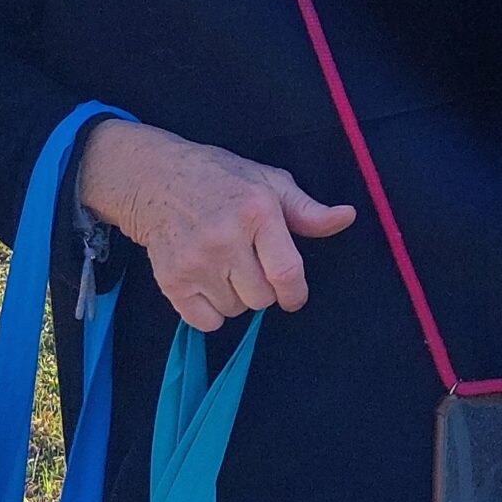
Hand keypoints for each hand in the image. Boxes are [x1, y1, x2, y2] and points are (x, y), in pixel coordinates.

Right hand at [75, 118, 355, 331]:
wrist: (155, 178)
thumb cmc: (221, 180)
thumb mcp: (269, 183)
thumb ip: (308, 210)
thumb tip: (347, 217)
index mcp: (256, 212)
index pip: (287, 274)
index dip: (295, 294)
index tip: (293, 296)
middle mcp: (225, 237)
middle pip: (262, 298)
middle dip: (262, 288)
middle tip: (247, 264)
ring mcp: (195, 261)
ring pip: (235, 310)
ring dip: (235, 298)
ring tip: (223, 267)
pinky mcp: (170, 280)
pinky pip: (205, 322)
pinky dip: (210, 312)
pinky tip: (205, 282)